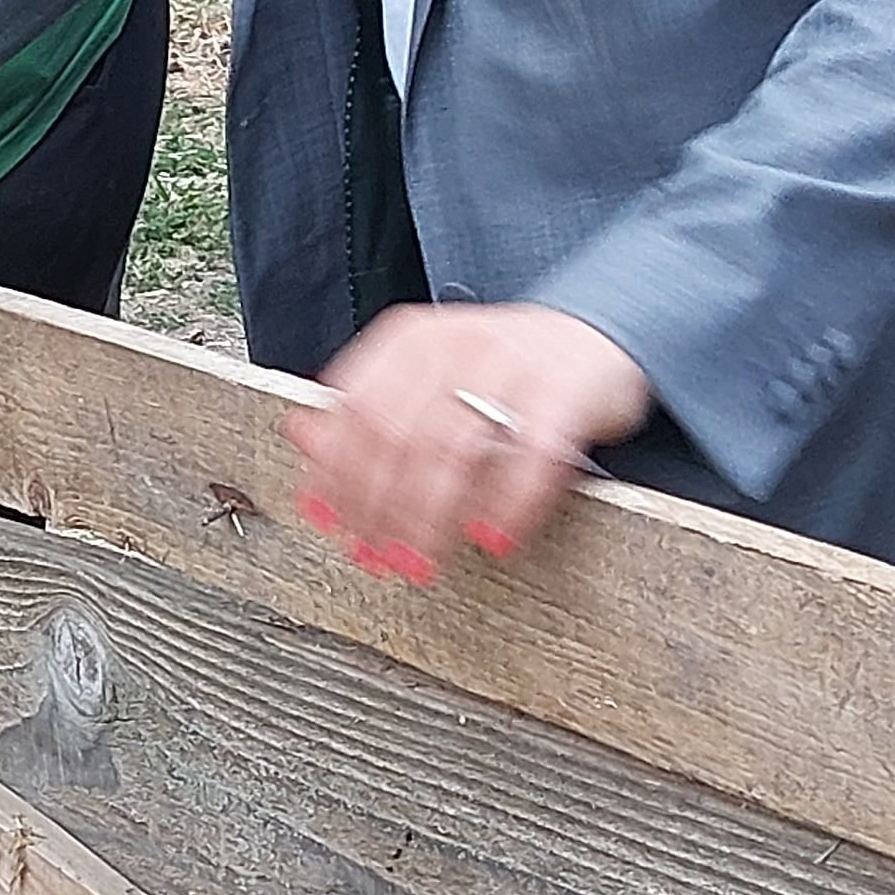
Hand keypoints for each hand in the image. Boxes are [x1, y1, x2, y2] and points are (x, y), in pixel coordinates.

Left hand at [286, 303, 648, 576]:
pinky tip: (492, 537)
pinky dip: (508, 503)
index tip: (328, 522)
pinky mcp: (565, 392)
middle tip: (375, 556)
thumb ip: (365, 408)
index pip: (354, 410)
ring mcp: (512, 365)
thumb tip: (300, 440)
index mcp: (409, 339)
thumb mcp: (425, 375)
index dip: (336, 473)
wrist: (594, 332)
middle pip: (397, 436)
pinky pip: (531, 456)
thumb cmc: (499, 369)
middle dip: (379, 508)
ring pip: (453, 449)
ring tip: (421, 561)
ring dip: (430, 517)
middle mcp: (455, 345)